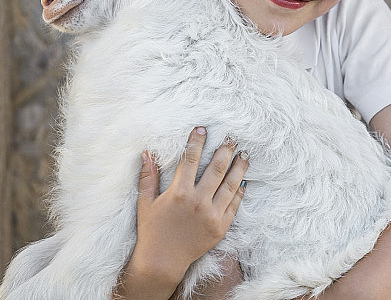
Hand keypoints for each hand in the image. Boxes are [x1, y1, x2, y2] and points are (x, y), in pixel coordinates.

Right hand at [116, 127, 248, 298]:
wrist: (162, 262)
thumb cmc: (151, 231)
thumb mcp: (146, 202)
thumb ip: (148, 176)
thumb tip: (147, 153)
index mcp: (179, 193)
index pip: (190, 160)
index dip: (197, 142)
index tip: (202, 128)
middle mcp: (198, 202)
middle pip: (216, 169)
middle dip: (225, 150)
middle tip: (232, 137)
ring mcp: (212, 215)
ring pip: (230, 185)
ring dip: (239, 167)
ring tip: (244, 154)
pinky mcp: (220, 227)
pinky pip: (234, 205)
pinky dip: (239, 191)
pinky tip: (242, 180)